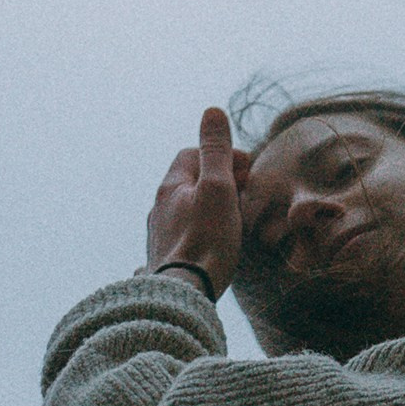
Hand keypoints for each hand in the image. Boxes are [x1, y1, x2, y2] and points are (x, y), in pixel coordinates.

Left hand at [145, 105, 250, 300]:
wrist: (184, 294)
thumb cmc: (206, 240)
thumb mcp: (217, 188)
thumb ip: (216, 151)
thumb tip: (212, 111)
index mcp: (170, 188)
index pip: (191, 155)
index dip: (221, 157)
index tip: (246, 172)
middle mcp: (158, 209)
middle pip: (188, 183)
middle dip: (216, 182)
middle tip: (243, 196)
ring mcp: (159, 235)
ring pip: (185, 210)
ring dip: (208, 208)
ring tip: (231, 221)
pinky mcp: (164, 260)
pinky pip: (183, 235)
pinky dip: (200, 231)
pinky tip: (213, 246)